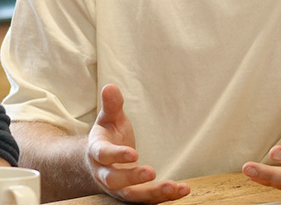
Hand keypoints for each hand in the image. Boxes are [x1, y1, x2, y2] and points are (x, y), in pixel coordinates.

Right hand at [86, 85, 189, 203]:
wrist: (101, 161)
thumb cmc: (108, 136)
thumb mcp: (108, 119)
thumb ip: (111, 106)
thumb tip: (110, 87)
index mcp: (97, 152)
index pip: (103, 155)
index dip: (116, 155)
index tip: (133, 153)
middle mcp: (105, 174)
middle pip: (114, 180)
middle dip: (132, 178)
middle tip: (151, 172)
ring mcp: (119, 187)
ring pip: (133, 195)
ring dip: (153, 193)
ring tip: (173, 187)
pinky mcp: (133, 194)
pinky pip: (148, 199)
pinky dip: (165, 197)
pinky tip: (182, 190)